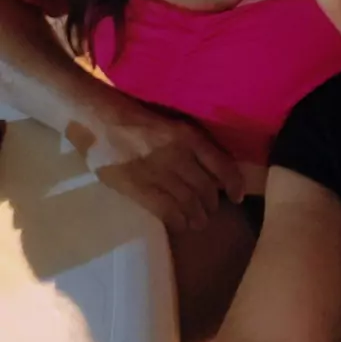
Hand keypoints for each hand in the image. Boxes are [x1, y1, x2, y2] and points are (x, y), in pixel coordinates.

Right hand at [65, 103, 243, 232]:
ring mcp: (160, 173)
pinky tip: (180, 224)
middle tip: (210, 211)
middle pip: (207, 189)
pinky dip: (178, 221)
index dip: (234, 183)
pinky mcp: (140, 188)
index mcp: (188, 136)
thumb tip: (208, 166)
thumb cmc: (134, 118)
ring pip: (190, 203)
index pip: (222, 164)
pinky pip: (168, 211)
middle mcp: (179, 155)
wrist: (99, 121)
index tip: (238, 196)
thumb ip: (188, 143)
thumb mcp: (169, 124)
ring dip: (198, 217)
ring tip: (198, 222)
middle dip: (212, 204)